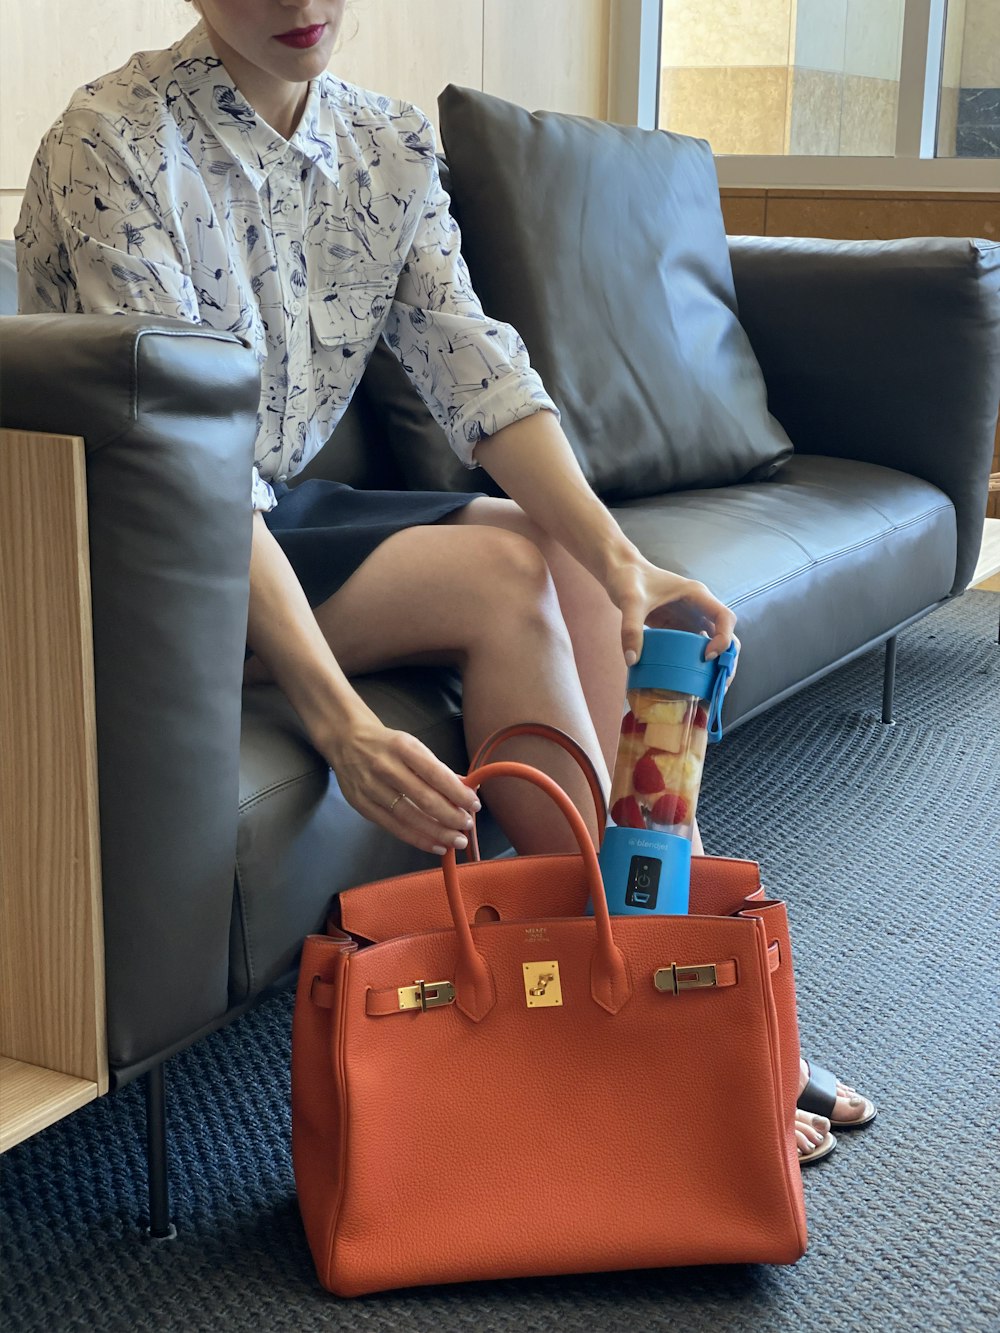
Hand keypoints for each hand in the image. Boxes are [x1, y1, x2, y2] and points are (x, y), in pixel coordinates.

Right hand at [316, 707, 480, 855]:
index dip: (457, 792)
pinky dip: (416, 839)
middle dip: (450, 817)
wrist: (345, 739)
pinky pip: (393, 827)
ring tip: (455, 841)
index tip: (474, 804)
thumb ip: (437, 769)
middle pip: (424, 799)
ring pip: (409, 817)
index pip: (435, 774)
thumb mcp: (413, 746)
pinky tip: (435, 845)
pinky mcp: (362, 805)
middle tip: (467, 827)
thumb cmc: (386, 744)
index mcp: (403, 747)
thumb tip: (465, 790)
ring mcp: (371, 788)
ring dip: (436, 832)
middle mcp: (385, 767)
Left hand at [607, 558, 738, 675]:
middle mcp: (699, 608)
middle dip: (727, 661)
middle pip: (726, 636)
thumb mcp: (629, 601)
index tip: (708, 656)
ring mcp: (691, 619)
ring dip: (715, 667)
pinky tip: (692, 685)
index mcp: (697, 596)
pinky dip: (697, 667)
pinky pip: (695, 650)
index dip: (724, 638)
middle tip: (719, 687)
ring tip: (710, 693)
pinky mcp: (679, 629)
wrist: (619, 571)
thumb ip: (630, 628)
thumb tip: (632, 660)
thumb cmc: (628, 578)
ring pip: (713, 645)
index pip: (725, 618)